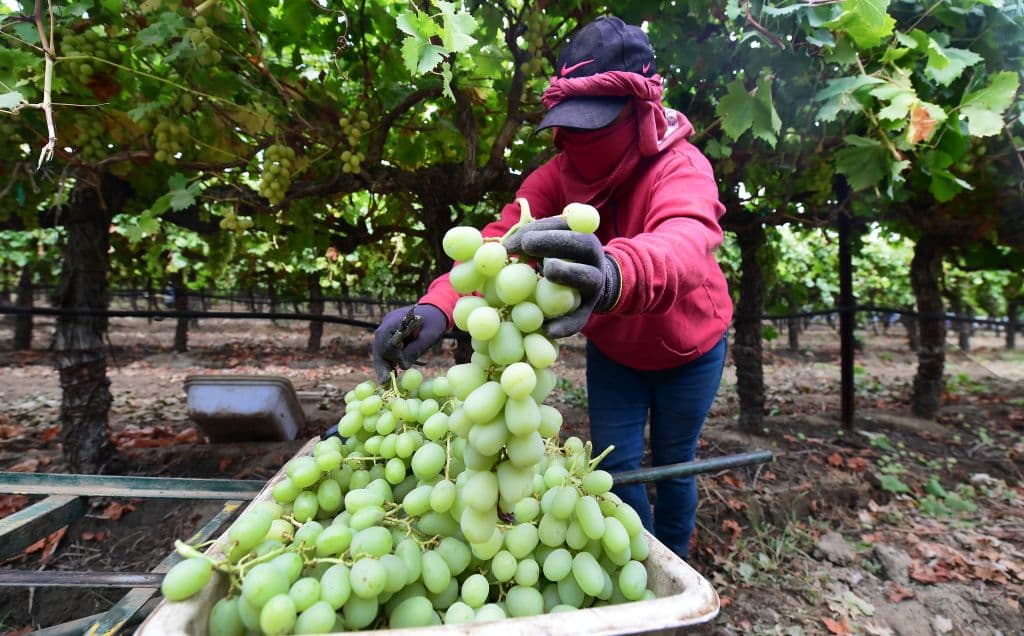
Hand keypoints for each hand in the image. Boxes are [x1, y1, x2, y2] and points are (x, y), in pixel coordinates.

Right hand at [372, 304, 447, 382]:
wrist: (436, 311)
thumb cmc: (435, 321)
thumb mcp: (429, 335)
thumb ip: (416, 349)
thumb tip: (403, 367)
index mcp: (395, 319)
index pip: (384, 339)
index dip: (391, 354)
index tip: (400, 365)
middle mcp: (387, 324)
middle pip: (378, 346)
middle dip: (382, 365)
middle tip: (384, 382)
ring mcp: (387, 330)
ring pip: (380, 350)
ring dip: (384, 365)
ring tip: (386, 382)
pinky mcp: (391, 336)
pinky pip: (386, 350)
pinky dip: (389, 362)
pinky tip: (391, 374)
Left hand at [504, 216, 620, 337]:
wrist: (589, 286)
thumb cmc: (558, 260)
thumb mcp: (548, 246)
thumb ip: (529, 241)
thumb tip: (498, 248)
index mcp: (581, 236)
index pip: (564, 225)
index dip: (541, 228)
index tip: (518, 237)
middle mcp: (593, 258)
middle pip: (582, 245)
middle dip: (555, 242)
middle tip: (528, 245)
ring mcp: (594, 285)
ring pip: (588, 278)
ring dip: (568, 273)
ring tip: (547, 272)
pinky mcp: (588, 310)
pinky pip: (580, 318)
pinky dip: (565, 325)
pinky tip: (548, 329)